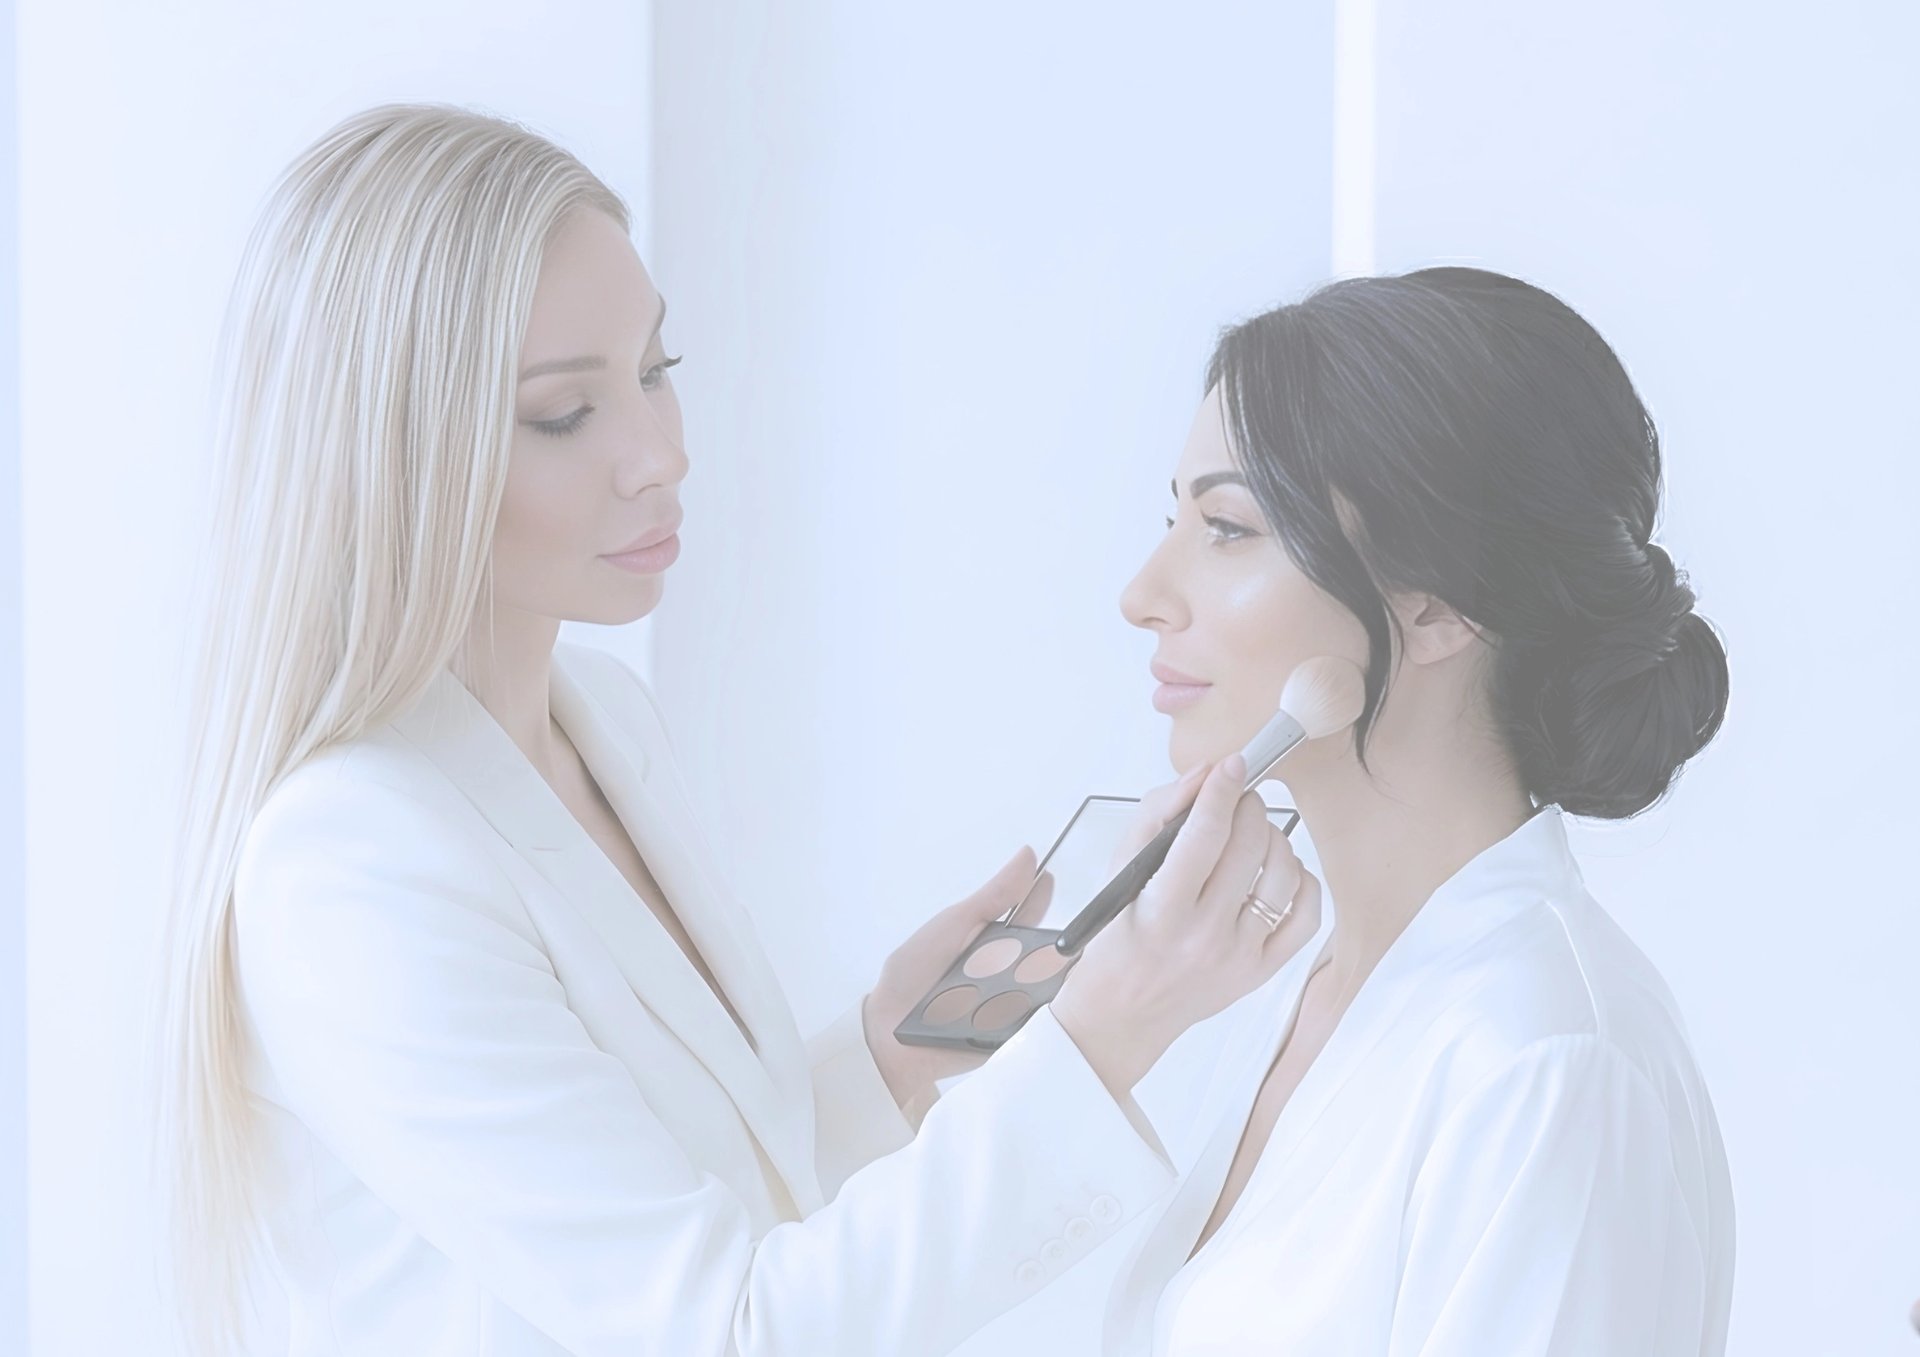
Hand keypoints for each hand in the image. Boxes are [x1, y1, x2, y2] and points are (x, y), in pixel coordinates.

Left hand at [861, 846, 1052, 1123]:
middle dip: (1043, 946)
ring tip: (1030, 971)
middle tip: (1044, 937)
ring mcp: (1008, 1003)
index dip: (1038, 900)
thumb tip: (1027, 856)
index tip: (1047, 881)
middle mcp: (1004, 969)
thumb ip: (993, 896)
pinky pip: (1031, 1021)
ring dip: (1038, 978)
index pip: (1027, 916)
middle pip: (1039, 953)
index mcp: (991, 939)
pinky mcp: (1008, 1035)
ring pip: (1041, 987)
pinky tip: (1024, 1001)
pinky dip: (1030, 1011)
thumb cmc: (914, 971)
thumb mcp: (954, 924)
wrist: (888, 1030)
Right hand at [1050, 755, 1321, 1097]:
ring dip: (1273, 837)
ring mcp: (1239, 956)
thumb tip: (1203, 777)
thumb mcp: (1119, 870)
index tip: (1232, 764)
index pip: (1202, 837)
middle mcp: (1204, 936)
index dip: (1221, 791)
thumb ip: (1158, 816)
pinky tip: (1278, 870)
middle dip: (1247, 807)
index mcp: (1161, 910)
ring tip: (1254, 833)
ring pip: (1283, 874)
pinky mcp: (1262, 971)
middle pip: (1247, 848)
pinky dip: (1301, 880)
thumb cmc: (1118, 935)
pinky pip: (1306, 915)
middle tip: (1237, 798)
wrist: (1124, 1012)